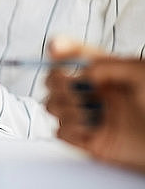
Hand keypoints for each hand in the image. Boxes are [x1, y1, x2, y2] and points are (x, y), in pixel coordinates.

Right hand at [46, 37, 144, 171]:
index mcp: (106, 73)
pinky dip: (69, 129)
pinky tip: (88, 128)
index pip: (75, 55)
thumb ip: (108, 65)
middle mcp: (93, 93)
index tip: (55, 48)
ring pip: (52, 106)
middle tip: (72, 87)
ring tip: (85, 112)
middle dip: (57, 82)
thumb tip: (83, 71)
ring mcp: (88, 116)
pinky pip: (61, 132)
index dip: (60, 48)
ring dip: (64, 108)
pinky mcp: (86, 140)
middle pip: (54, 81)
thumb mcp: (140, 72)